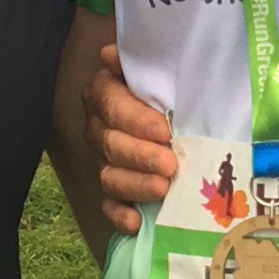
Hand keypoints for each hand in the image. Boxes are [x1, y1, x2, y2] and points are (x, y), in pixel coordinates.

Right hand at [89, 43, 175, 233]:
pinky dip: (120, 216)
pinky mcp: (112, 190)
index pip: (112, 105)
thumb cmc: (173, 88)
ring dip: (136, 185)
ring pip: (110, 176)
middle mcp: (99, 127)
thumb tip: (110, 54)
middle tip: (171, 164)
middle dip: (141, 156)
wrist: (178, 114)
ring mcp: (103, 161)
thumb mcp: (164, 69)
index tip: (165, 131)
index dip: (136, 119)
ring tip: (163, 190)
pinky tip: (137, 223)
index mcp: (106, 92)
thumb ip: (142, 61)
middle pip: (111, 144)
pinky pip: (108, 206)